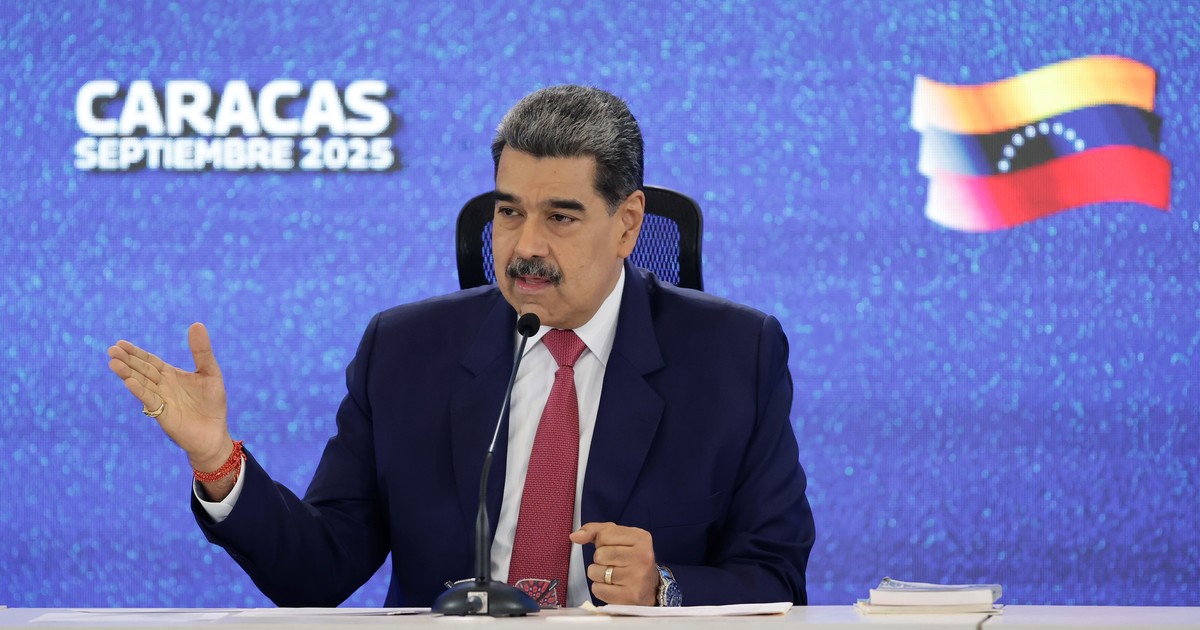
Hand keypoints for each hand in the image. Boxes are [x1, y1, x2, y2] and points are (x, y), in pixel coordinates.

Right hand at [107, 323, 230, 471]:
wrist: (214, 433)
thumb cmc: (212, 404)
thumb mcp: (210, 372)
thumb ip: (202, 351)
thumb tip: (196, 324)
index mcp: (171, 375)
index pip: (150, 361)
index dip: (136, 353)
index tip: (120, 343)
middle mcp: (162, 386)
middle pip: (142, 370)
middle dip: (127, 360)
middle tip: (111, 350)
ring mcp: (161, 400)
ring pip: (142, 384)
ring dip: (128, 374)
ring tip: (113, 363)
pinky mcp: (163, 414)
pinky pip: (150, 400)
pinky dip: (140, 391)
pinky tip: (129, 382)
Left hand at [570, 522, 658, 605]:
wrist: (650, 588)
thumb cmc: (631, 560)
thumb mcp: (619, 538)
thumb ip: (595, 531)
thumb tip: (574, 536)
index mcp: (641, 537)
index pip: (604, 535)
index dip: (602, 543)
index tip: (614, 548)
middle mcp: (642, 556)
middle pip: (599, 554)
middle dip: (600, 560)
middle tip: (614, 564)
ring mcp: (637, 577)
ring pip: (595, 572)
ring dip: (598, 575)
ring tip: (613, 576)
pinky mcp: (630, 596)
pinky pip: (598, 589)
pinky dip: (600, 589)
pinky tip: (613, 587)